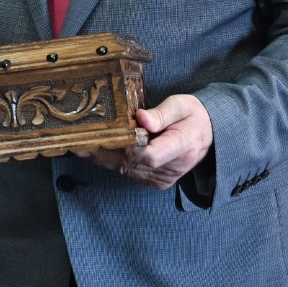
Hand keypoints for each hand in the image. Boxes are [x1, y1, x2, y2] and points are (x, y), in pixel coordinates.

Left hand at [88, 93, 213, 189]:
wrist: (205, 135)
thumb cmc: (192, 116)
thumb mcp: (181, 105)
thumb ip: (161, 113)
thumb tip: (141, 118)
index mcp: (182, 145)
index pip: (151, 155)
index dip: (128, 147)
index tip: (110, 134)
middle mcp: (172, 167)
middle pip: (133, 163)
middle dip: (107, 151)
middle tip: (82, 140)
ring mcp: (163, 177)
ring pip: (128, 170)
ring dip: (105, 158)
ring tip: (82, 146)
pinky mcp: (156, 181)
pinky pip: (130, 173)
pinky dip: (113, 163)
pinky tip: (98, 152)